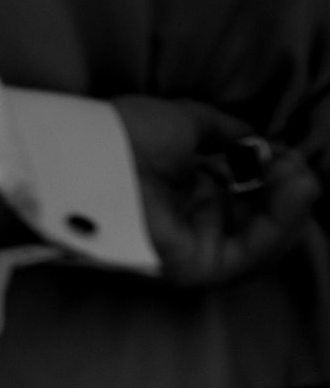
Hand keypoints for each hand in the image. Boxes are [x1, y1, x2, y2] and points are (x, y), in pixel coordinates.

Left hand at [112, 95, 321, 286]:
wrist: (86, 153)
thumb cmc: (124, 133)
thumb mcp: (183, 121)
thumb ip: (224, 131)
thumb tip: (256, 139)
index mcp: (185, 188)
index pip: (244, 191)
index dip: (271, 172)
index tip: (285, 149)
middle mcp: (191, 220)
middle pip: (258, 217)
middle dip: (286, 190)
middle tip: (298, 164)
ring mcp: (193, 245)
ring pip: (261, 238)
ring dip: (289, 207)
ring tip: (300, 175)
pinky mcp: (195, 267)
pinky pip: (249, 253)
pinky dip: (279, 224)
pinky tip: (294, 191)